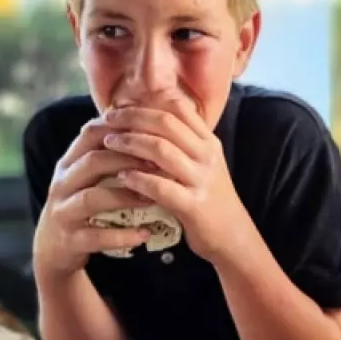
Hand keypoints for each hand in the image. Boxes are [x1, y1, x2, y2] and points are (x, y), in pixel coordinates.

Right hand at [33, 116, 152, 277]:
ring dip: (125, 196)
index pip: (91, 134)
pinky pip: (96, 236)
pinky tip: (144, 234)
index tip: (152, 130)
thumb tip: (144, 126)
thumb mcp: (86, 177)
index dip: (120, 128)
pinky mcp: (71, 240)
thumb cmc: (80, 207)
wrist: (52, 249)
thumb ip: (107, 154)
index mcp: (69, 163)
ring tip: (153, 198)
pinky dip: (122, 236)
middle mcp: (63, 183)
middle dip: (127, 160)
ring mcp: (64, 211)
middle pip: (93, 162)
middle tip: (159, 163)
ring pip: (92, 198)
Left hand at [102, 92, 251, 261]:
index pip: (178, 108)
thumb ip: (183, 144)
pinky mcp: (194, 205)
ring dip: (130, 143)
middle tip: (108, 120)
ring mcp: (202, 180)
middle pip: (166, 123)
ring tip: (109, 143)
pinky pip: (160, 187)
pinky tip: (122, 177)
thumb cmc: (209, 199)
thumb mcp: (203, 165)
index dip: (146, 103)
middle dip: (132, 118)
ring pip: (161, 150)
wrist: (232, 236)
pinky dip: (137, 179)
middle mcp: (207, 156)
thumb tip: (148, 122)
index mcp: (208, 142)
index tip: (121, 106)